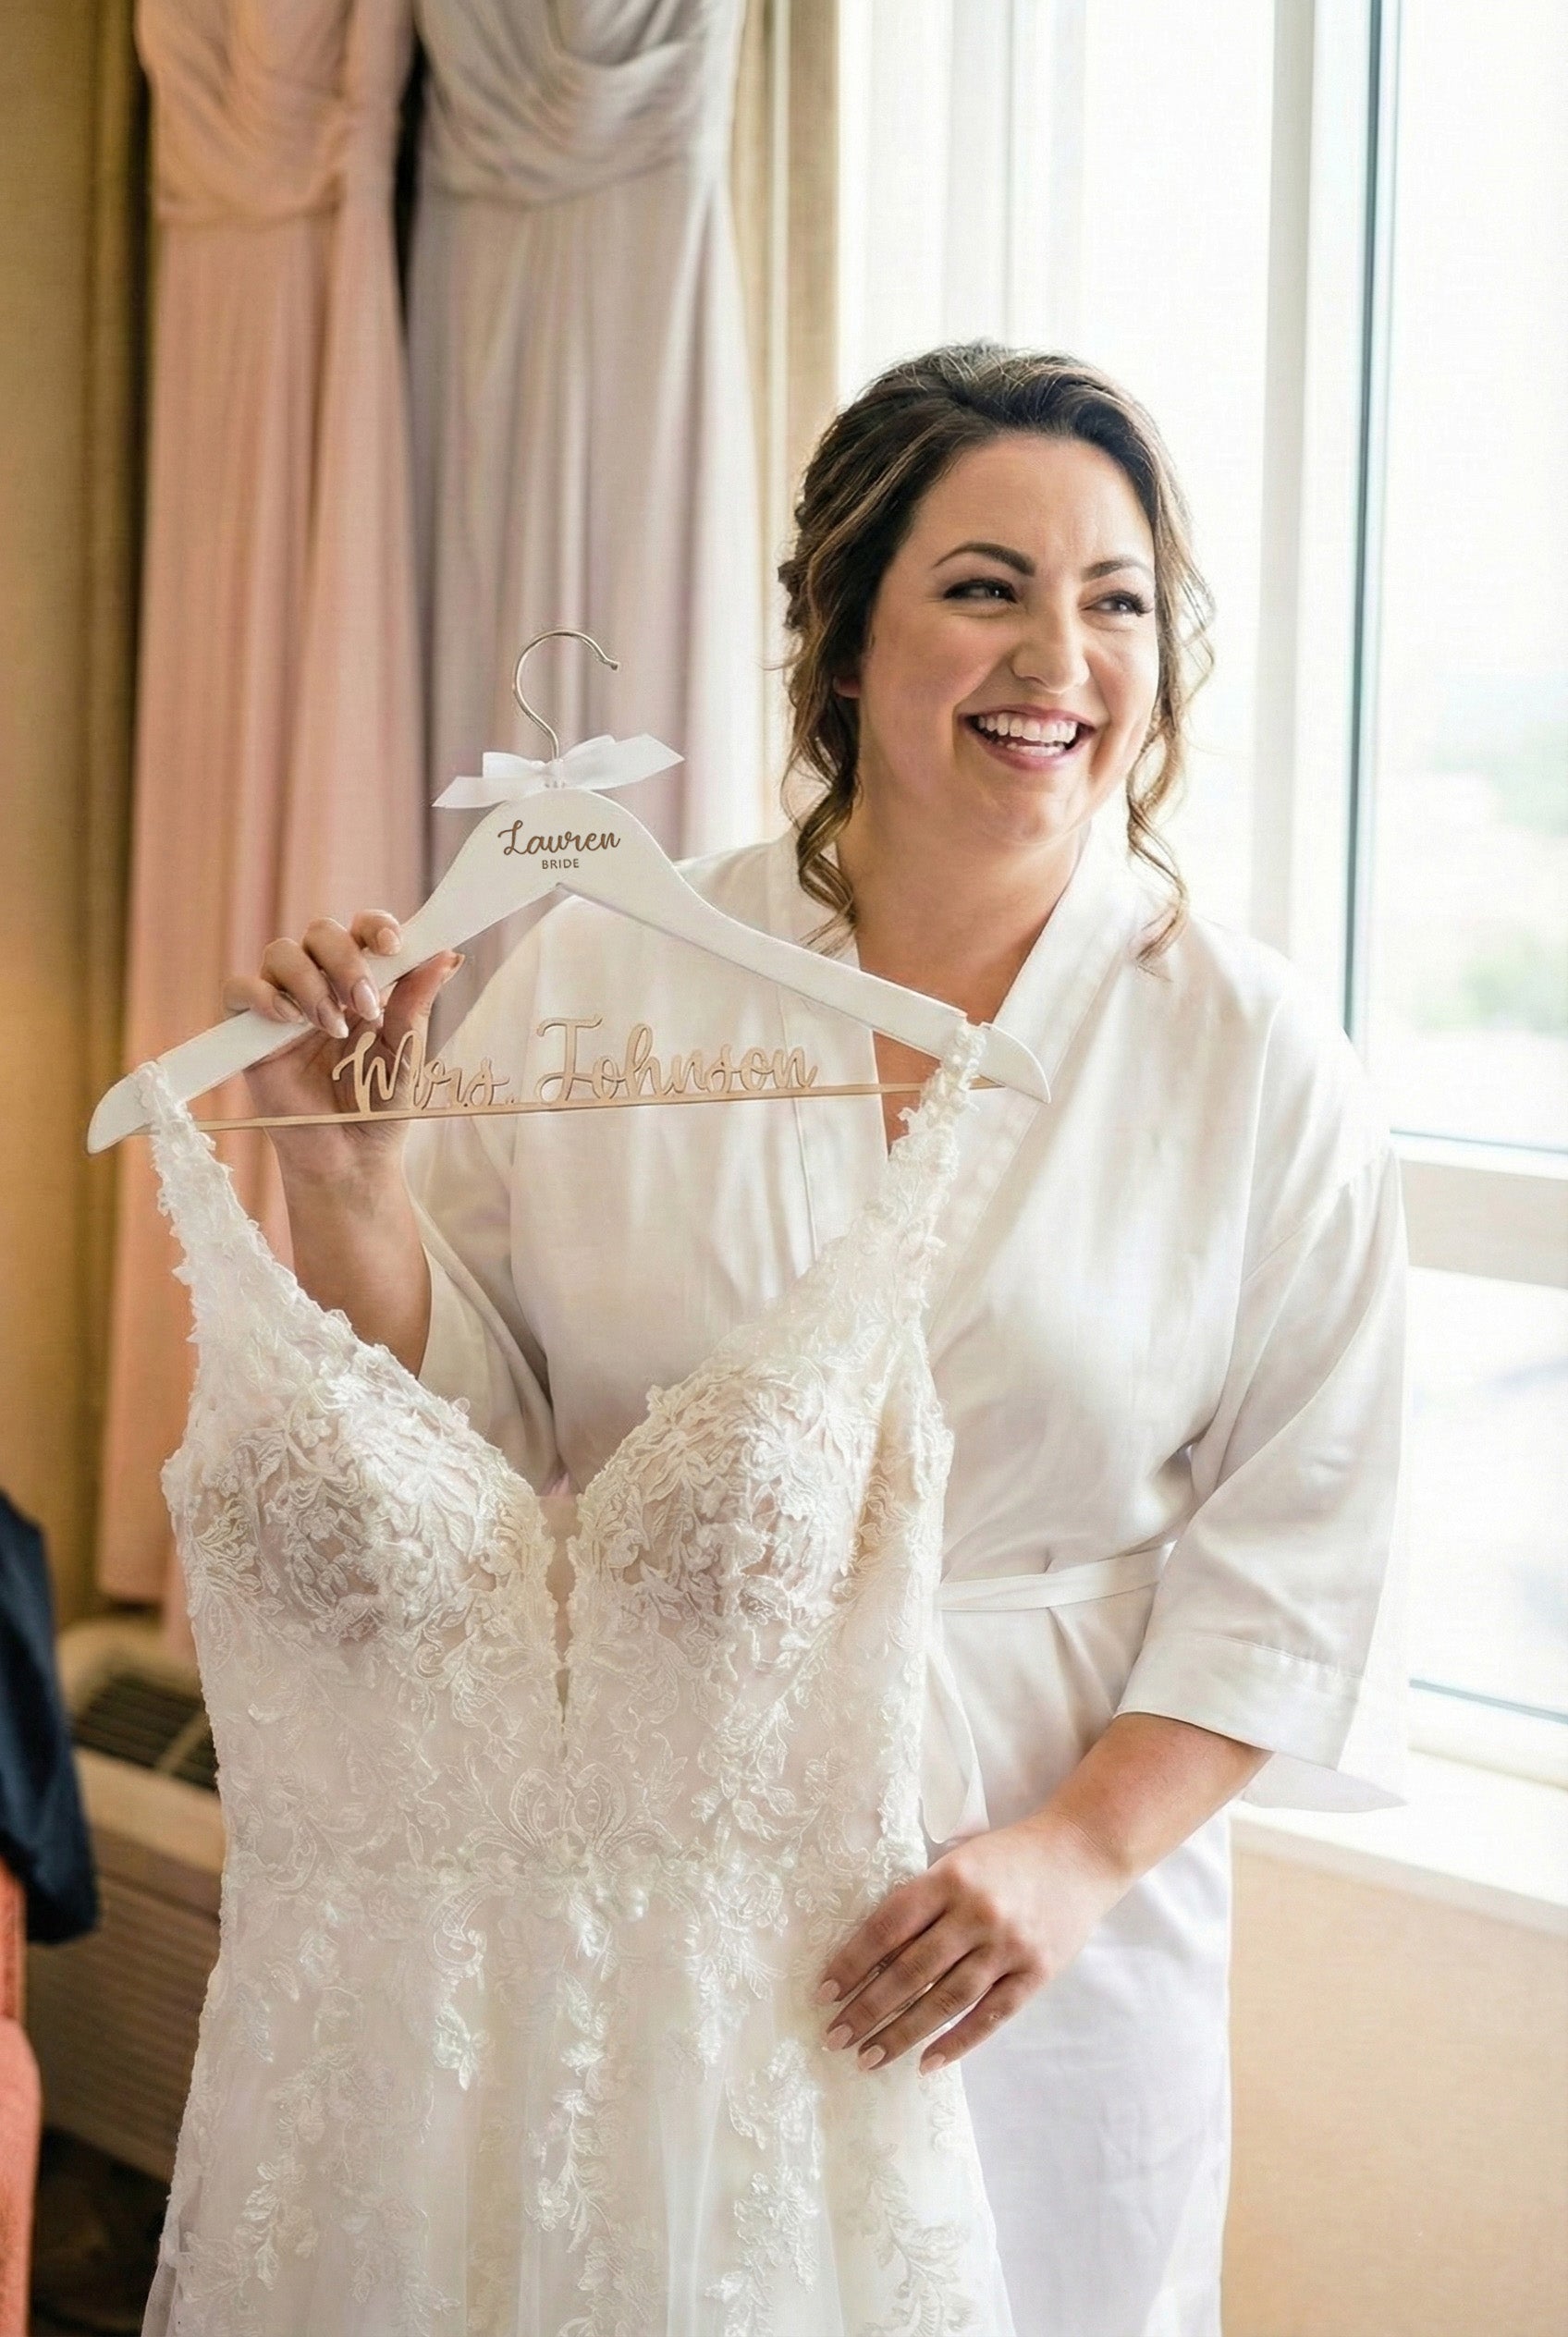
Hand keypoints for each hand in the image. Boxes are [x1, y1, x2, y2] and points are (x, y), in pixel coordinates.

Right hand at [221, 912, 462, 1185]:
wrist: (349, 1157)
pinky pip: (239, 989)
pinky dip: (262, 995)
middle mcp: (321, 983)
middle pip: (320, 932)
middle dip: (345, 960)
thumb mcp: (406, 1053)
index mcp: (362, 982)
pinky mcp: (249, 1031)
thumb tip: (447, 954)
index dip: (375, 926)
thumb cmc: (379, 1105)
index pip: (362, 930)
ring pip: (282, 953)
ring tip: (332, 1028)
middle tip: (366, 1004)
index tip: (393, 946)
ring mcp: (283, 1004)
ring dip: (311, 984)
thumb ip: (417, 1003)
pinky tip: (288, 1021)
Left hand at [815, 1813, 1126, 2075]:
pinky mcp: (1036, 1972)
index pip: (888, 1926)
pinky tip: (926, 2064)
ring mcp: (1009, 1946)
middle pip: (911, 1971)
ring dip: (903, 2033)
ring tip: (869, 2057)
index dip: (853, 1962)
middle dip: (868, 2008)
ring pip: (946, 2000)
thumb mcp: (959, 1863)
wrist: (1080, 1852)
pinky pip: (990, 2016)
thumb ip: (924, 1903)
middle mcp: (976, 1913)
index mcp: (949, 1879)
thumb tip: (872, 1958)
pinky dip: (957, 2043)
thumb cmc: (1007, 1857)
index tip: (825, 1992)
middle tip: (835, 2036)